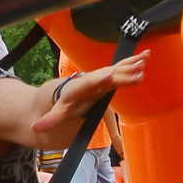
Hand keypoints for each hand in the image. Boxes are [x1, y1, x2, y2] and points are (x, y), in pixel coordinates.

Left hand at [30, 52, 148, 140]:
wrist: (68, 89)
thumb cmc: (65, 103)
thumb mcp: (57, 112)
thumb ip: (49, 120)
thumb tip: (35, 128)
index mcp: (81, 88)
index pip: (89, 84)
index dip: (99, 80)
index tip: (109, 75)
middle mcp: (93, 79)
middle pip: (108, 76)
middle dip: (122, 74)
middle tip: (138, 71)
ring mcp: (103, 75)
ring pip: (117, 69)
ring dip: (131, 65)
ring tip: (144, 60)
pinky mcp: (110, 74)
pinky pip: (123, 67)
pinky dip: (134, 61)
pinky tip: (147, 54)